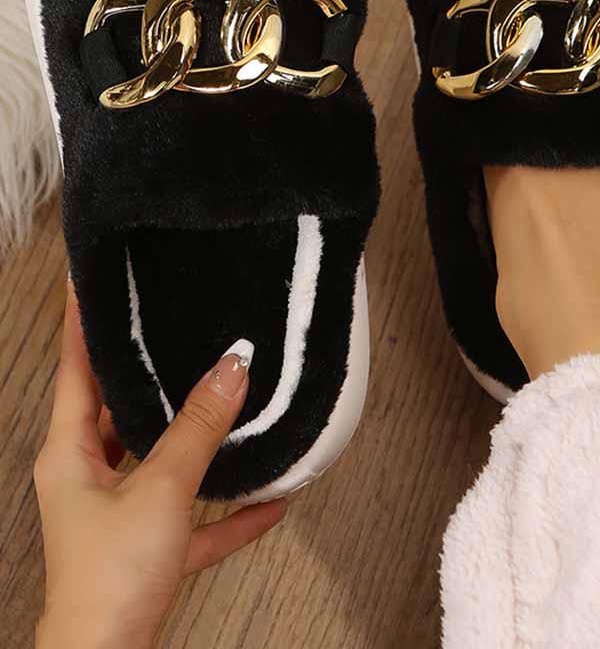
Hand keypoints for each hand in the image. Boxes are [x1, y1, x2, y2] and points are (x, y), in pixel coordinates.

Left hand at [34, 280, 285, 648]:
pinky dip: (225, 511)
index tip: (90, 280)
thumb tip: (233, 366)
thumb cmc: (111, 577)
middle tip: (173, 330)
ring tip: (226, 400)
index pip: (75, 370)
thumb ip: (199, 427)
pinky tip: (270, 501)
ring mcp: (117, 517)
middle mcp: (87, 479)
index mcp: (70, 454)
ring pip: (157, 462)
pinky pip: (191, 519)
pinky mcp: (146, 553)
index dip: (82, 324)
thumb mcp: (161, 489)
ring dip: (194, 441)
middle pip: (117, 412)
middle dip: (147, 377)